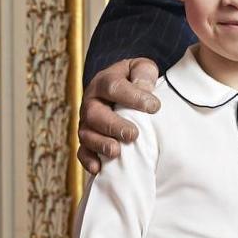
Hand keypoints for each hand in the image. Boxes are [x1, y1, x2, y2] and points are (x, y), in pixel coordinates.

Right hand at [78, 57, 159, 174]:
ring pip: (86, 134)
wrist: (124, 91)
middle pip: (94, 113)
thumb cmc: (136, 80)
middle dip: (113, 125)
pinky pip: (82, 152)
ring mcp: (87, 122)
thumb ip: (144, 73)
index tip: (154, 107)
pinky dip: (88, 160)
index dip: (132, 96)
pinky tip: (99, 168)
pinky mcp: (87, 140)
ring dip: (101, 144)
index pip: (113, 86)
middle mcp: (91, 102)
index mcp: (104, 81)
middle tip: (133, 134)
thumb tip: (145, 88)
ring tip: (117, 151)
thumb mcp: (142, 69)